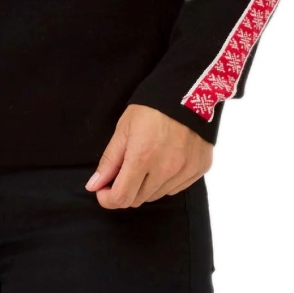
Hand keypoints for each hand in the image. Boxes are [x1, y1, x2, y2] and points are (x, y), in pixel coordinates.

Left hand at [84, 104, 212, 208]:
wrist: (187, 92)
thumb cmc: (151, 108)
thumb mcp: (124, 129)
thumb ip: (109, 161)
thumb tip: (94, 187)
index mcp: (142, 157)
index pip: (122, 197)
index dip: (107, 199)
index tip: (103, 191)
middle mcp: (166, 169)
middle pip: (139, 199)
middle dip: (125, 190)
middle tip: (123, 172)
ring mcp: (185, 171)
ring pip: (157, 196)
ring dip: (145, 187)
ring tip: (146, 163)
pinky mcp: (199, 169)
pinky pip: (176, 188)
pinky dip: (165, 182)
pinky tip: (164, 162)